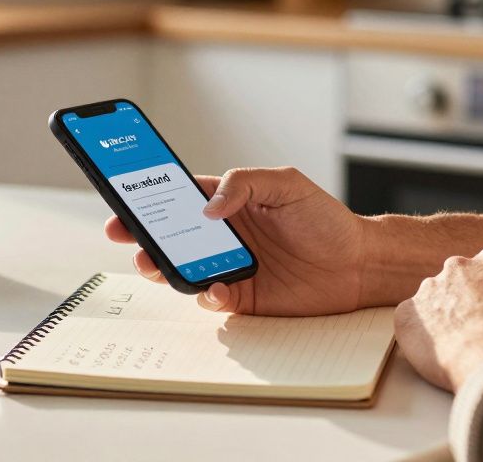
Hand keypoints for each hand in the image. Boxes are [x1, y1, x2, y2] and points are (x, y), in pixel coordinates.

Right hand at [104, 167, 367, 315]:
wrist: (358, 265)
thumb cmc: (326, 219)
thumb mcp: (287, 184)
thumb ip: (245, 183)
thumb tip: (208, 206)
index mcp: (230, 202)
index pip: (180, 196)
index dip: (149, 196)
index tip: (123, 197)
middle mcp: (224, 235)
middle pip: (171, 234)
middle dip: (142, 234)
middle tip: (124, 234)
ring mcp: (231, 267)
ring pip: (183, 268)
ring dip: (163, 266)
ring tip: (152, 263)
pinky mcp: (244, 297)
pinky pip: (212, 298)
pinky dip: (206, 295)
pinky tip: (214, 288)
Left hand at [394, 245, 482, 391]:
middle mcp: (458, 266)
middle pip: (458, 282)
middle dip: (465, 304)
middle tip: (477, 333)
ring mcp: (430, 288)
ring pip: (433, 302)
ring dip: (442, 321)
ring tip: (460, 349)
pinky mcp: (408, 314)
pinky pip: (409, 323)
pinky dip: (419, 338)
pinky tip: (438, 355)